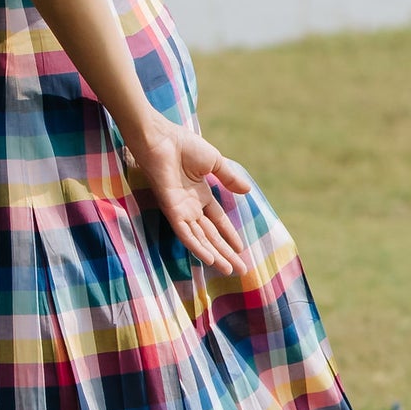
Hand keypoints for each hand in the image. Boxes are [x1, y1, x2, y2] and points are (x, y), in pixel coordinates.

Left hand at [125, 124, 252, 274]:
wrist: (162, 139)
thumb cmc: (184, 145)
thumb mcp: (214, 161)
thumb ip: (229, 178)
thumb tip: (248, 190)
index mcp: (200, 194)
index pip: (217, 220)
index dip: (229, 234)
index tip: (241, 249)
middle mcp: (191, 206)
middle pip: (211, 235)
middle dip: (226, 252)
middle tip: (241, 270)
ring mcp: (181, 210)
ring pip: (200, 239)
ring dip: (215, 255)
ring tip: (229, 270)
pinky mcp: (171, 211)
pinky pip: (185, 233)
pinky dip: (197, 247)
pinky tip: (209, 259)